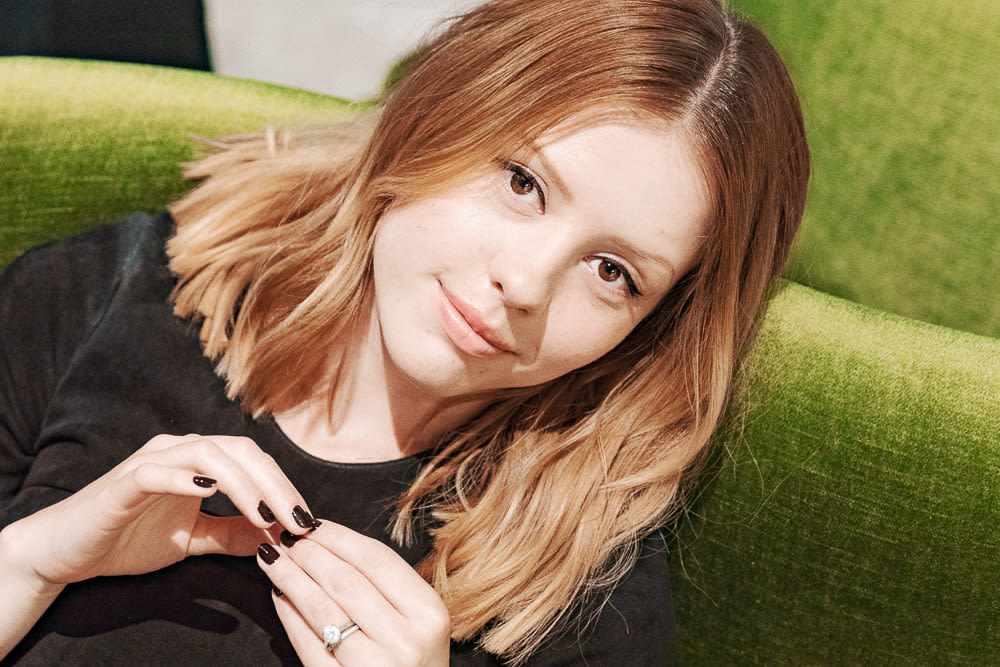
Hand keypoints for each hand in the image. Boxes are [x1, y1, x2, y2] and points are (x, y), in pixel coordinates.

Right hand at [3, 433, 318, 585]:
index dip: (285, 488)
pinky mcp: (124, 481)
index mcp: (200, 461)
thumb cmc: (127, 539)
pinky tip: (208, 490)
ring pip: (209, 454)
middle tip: (298, 521)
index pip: (255, 462)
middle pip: (242, 452)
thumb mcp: (193, 540)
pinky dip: (184, 478)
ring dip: (244, 484)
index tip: (307, 522)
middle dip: (276, 485)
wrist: (66, 552)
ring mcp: (152, 461)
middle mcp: (180, 451)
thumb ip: (231, 534)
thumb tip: (276, 536)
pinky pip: (157, 471)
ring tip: (266, 515)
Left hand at [257, 521, 450, 665]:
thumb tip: (329, 544)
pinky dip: (290, 617)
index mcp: (429, 613)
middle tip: (286, 536)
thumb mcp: (420, 621)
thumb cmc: (414, 663)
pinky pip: (308, 645)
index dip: (339, 537)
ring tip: (272, 559)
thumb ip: (386, 587)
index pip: (376, 560)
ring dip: (291, 578)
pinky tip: (280, 597)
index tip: (313, 524)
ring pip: (322, 609)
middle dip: (310, 553)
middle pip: (346, 581)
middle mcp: (405, 639)